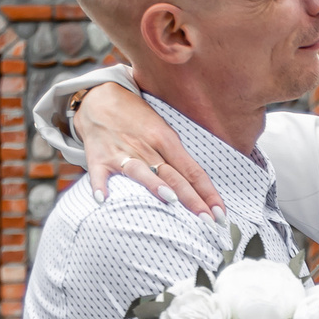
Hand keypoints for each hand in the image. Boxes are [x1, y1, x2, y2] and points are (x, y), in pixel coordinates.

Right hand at [75, 82, 221, 211]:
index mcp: (166, 139)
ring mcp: (121, 152)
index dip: (208, 193)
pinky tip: (103, 200)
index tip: (220, 214)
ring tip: (169, 200)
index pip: (192, 170)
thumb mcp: (162, 132)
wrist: (99, 98)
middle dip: (191, 198)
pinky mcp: (98, 157)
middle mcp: (146, 147)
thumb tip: (199, 188)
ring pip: (140, 171)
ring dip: (154, 185)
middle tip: (206, 219)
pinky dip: (100, 186)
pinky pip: (99, 174)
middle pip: (173, 175)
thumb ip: (177, 158)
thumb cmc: (137, 119)